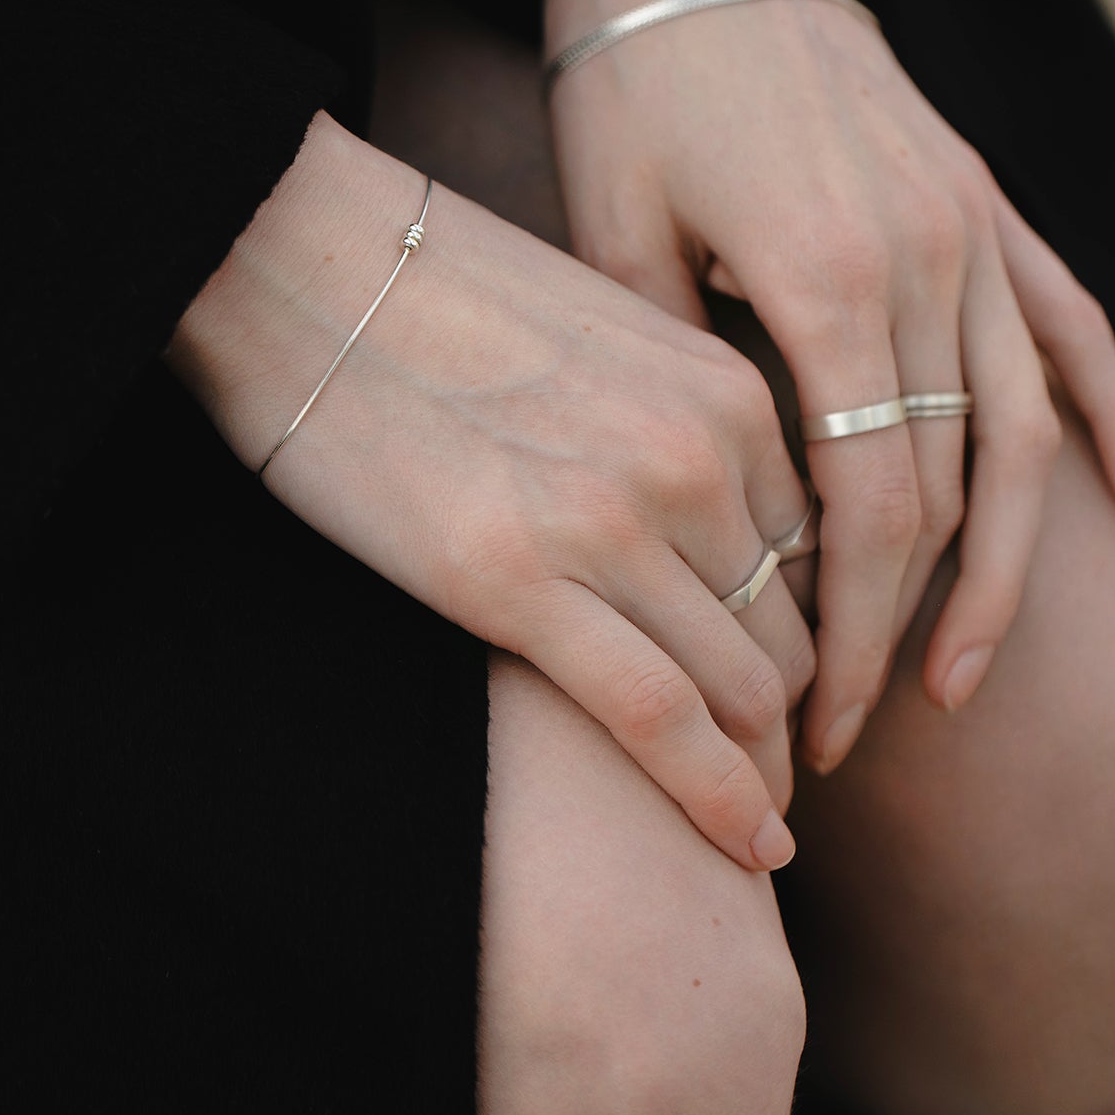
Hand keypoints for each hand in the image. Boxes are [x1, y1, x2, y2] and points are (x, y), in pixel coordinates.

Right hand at [166, 110, 816, 868]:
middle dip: (788, 716)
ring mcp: (609, 520)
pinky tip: (749, 852)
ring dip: (756, 766)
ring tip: (753, 821)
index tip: (786, 689)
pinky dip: (716, 799)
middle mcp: (693, 456)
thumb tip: (708, 521)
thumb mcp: (603, 338)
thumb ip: (677, 425)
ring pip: (743, 686)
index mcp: (722, 392)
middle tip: (774, 774)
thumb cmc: (438, 300)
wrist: (302, 261)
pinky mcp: (514, 581)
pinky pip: (659, 719)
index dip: (803, 634)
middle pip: (789, 629)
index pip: (811, 552)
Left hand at [544, 0, 1114, 773]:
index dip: (845, 630)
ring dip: (1010, 565)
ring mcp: (973, 227)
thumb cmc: (630, 87)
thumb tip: (706, 514)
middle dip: (904, 625)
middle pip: (946, 491)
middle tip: (859, 723)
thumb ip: (677, 375)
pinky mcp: (986, 201)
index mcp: (826, 280)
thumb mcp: (616, 239)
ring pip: (1029, 431)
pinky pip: (1072, 324)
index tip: (814, 716)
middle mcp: (927, 261)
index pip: (865, 509)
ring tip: (974, 673)